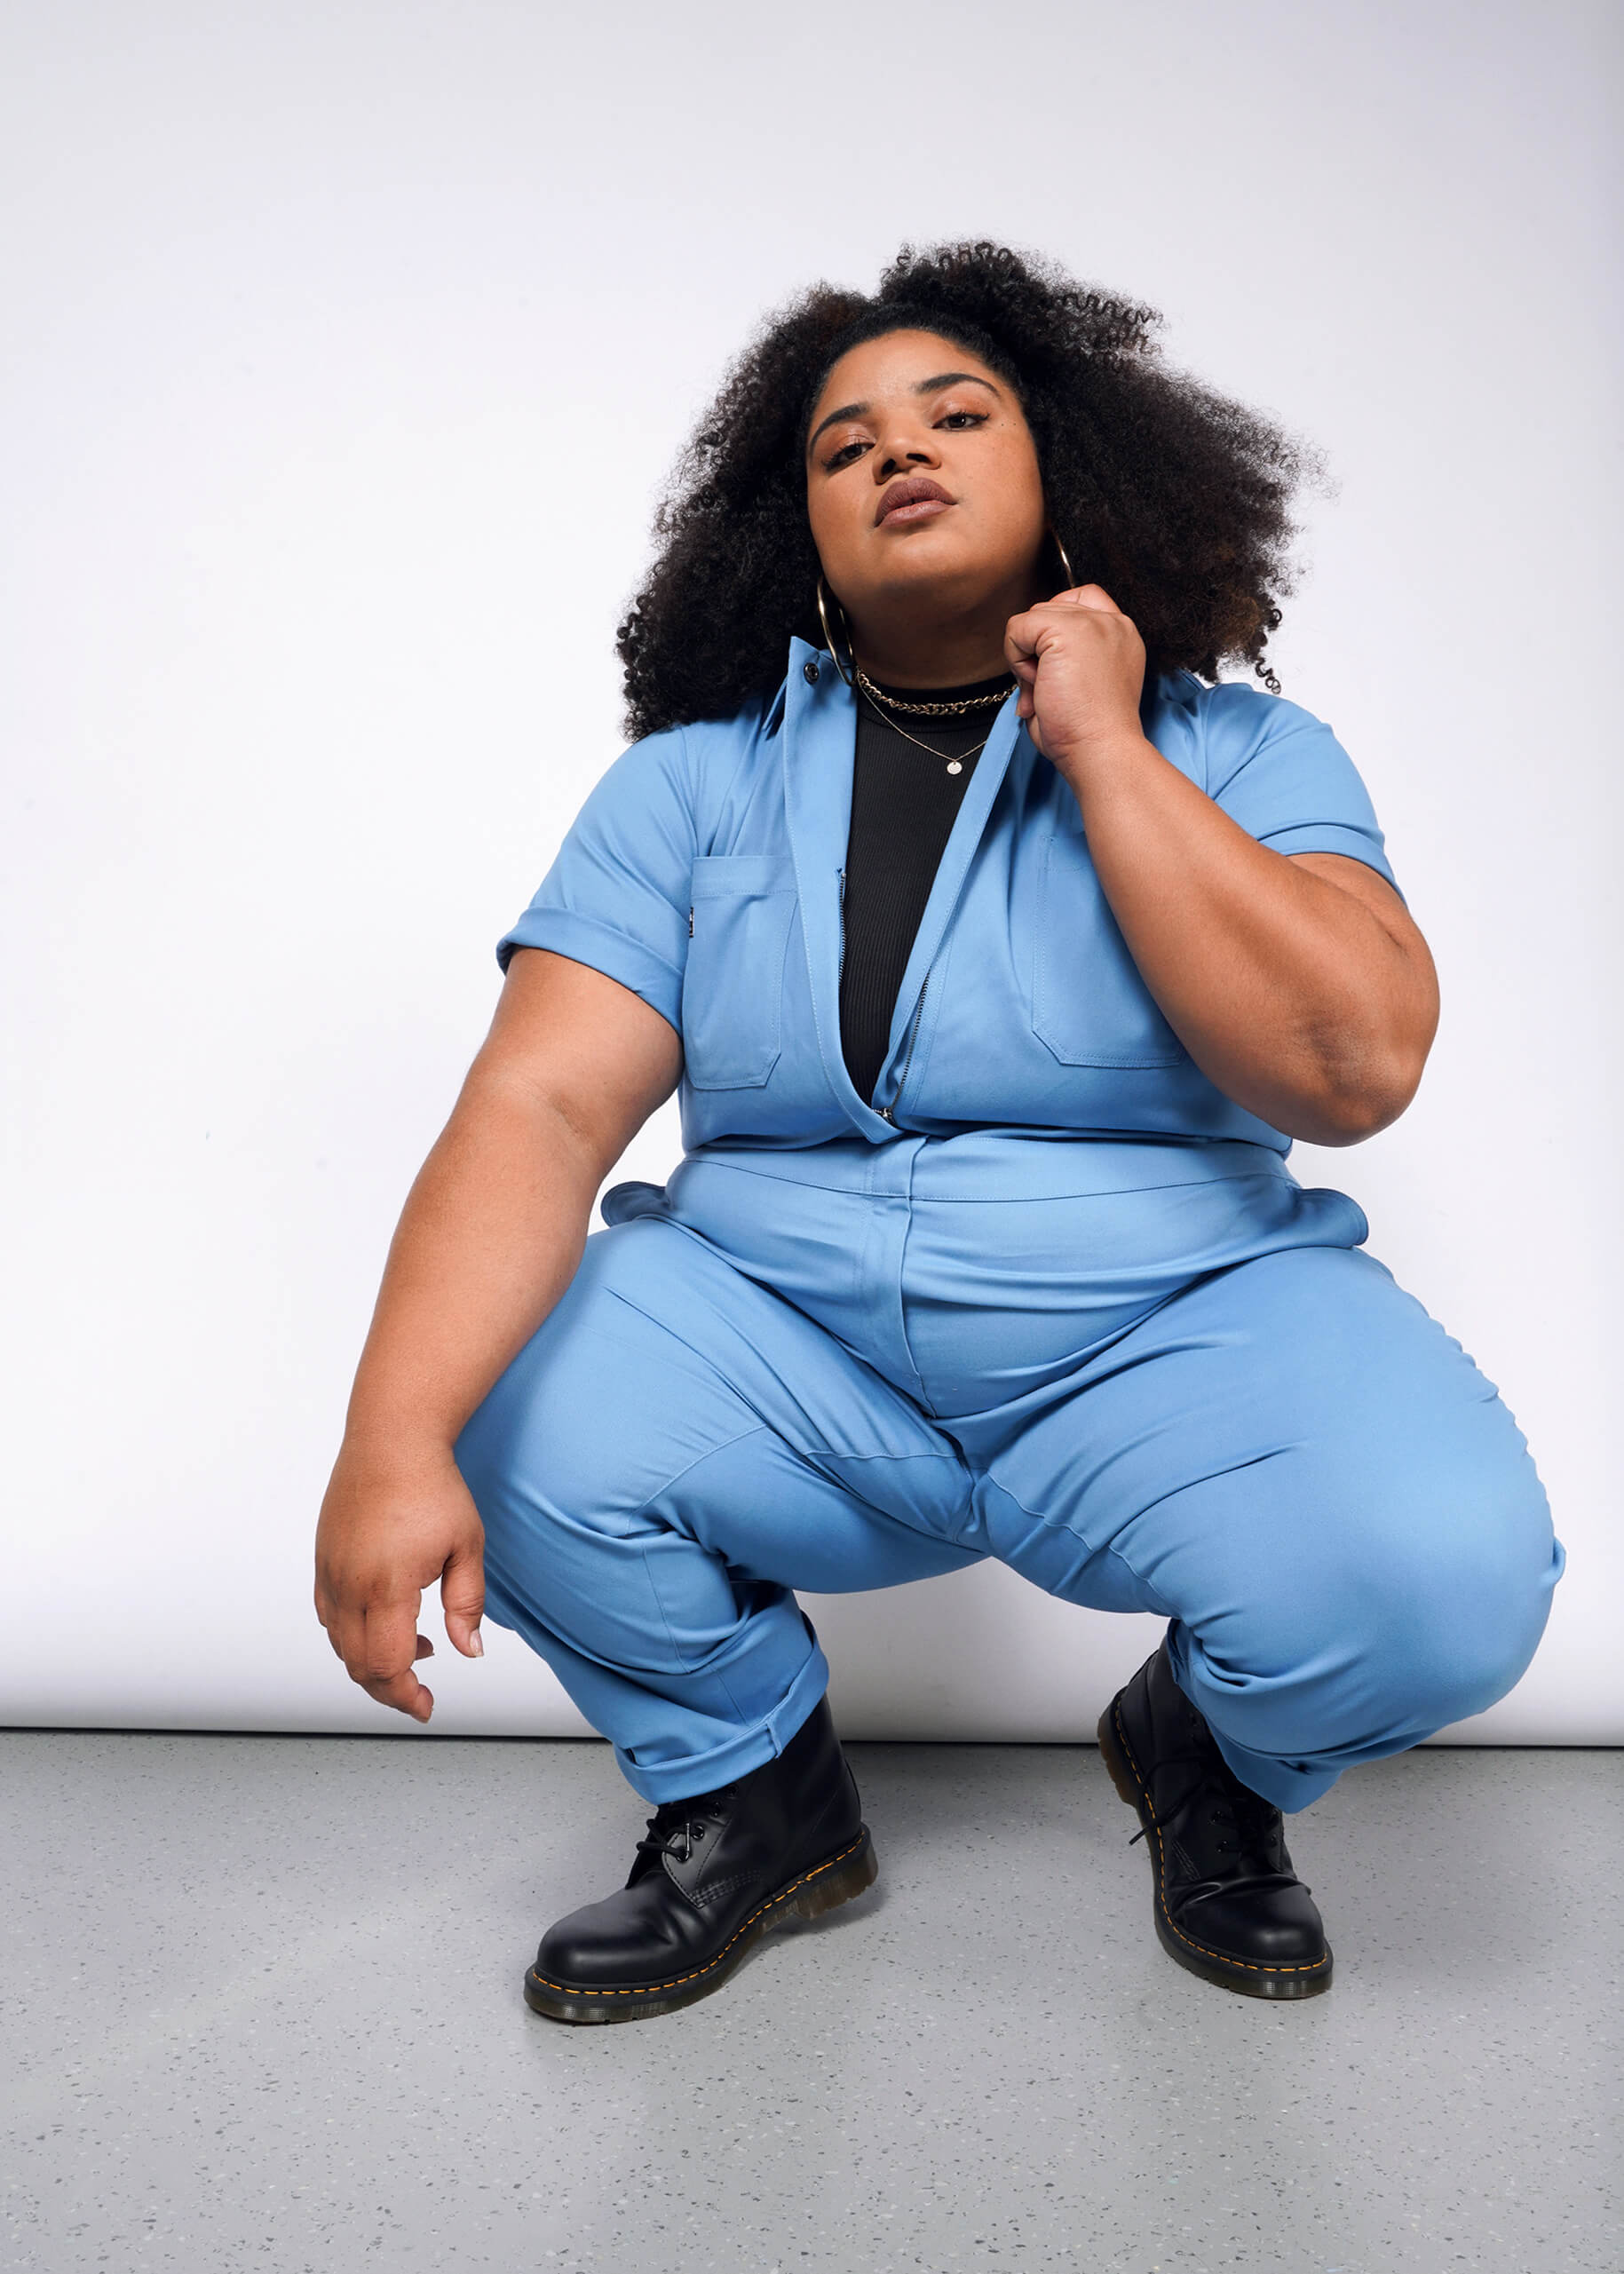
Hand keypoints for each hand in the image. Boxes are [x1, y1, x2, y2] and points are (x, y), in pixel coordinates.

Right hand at [314, 1443, 486, 1721]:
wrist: (391, 1440)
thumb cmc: (431, 1486)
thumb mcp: (466, 1546)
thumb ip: (467, 1604)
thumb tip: (470, 1650)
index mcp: (386, 1587)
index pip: (387, 1666)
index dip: (407, 1696)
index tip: (426, 1706)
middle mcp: (349, 1585)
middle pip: (358, 1665)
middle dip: (390, 1688)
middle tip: (421, 1691)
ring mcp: (330, 1573)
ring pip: (339, 1644)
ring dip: (371, 1661)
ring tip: (414, 1647)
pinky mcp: (322, 1561)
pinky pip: (327, 1616)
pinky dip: (351, 1635)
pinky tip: (382, 1622)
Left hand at [1004, 583, 1146, 773]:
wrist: (1101, 751)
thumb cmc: (1089, 733)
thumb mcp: (1082, 683)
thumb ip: (1064, 656)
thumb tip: (1027, 652)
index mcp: (1120, 635)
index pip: (1078, 602)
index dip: (1052, 630)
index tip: (1054, 669)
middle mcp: (1112, 622)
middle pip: (1048, 610)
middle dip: (1037, 651)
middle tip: (1050, 691)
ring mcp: (1092, 622)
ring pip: (1031, 618)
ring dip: (1026, 658)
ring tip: (1048, 691)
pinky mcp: (1067, 629)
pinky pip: (1016, 628)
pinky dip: (1015, 660)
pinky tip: (1039, 686)